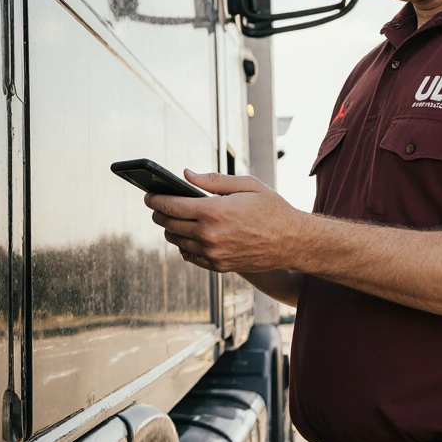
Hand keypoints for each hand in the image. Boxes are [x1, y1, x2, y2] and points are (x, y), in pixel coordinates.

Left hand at [146, 170, 303, 272]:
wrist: (292, 241)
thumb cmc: (271, 208)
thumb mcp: (246, 185)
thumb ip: (213, 180)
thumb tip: (186, 174)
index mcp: (214, 212)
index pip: (171, 206)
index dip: (155, 199)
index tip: (149, 195)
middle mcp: (210, 236)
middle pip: (169, 225)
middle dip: (159, 213)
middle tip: (157, 205)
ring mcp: (213, 254)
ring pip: (177, 241)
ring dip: (170, 229)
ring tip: (173, 218)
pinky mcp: (218, 266)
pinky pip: (190, 256)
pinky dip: (184, 245)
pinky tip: (188, 235)